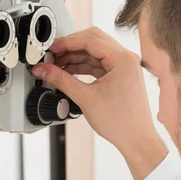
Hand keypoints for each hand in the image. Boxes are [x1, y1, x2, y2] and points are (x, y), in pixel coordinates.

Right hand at [32, 27, 167, 179]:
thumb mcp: (85, 98)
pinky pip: (97, 63)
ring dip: (74, 57)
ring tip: (56, 65)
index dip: (66, 42)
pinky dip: (82, 66)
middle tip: (52, 54)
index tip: (51, 47)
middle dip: (70, 47)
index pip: (90, 40)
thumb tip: (44, 69)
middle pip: (92, 41)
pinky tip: (68, 72)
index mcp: (123, 59)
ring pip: (94, 52)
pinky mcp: (119, 75)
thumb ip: (61, 80)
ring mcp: (124, 67)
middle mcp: (126, 59)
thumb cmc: (122, 123)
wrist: (136, 140)